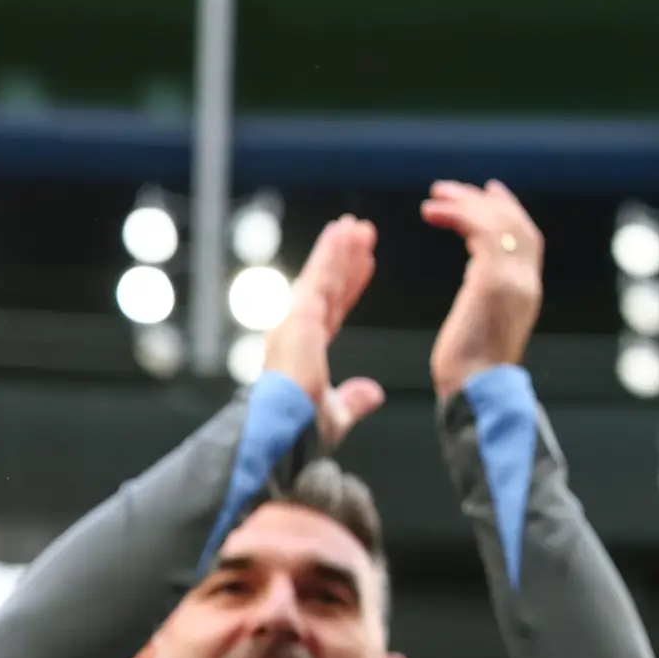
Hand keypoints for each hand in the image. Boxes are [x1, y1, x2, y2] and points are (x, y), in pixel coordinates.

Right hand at [264, 216, 388, 448]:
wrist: (284, 432)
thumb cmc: (300, 431)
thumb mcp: (337, 415)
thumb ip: (354, 401)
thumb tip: (373, 393)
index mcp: (305, 351)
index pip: (334, 311)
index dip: (350, 287)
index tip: (365, 266)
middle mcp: (296, 332)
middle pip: (329, 288)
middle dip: (346, 260)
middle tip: (363, 233)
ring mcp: (294, 322)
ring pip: (323, 277)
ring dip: (339, 249)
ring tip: (357, 225)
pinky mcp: (298, 317)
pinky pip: (320, 278)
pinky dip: (331, 254)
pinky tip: (343, 232)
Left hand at [421, 179, 543, 398]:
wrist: (476, 392)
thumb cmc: (468, 375)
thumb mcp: (484, 329)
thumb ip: (486, 302)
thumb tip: (478, 291)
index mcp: (527, 292)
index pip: (528, 239)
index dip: (509, 211)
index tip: (489, 191)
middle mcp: (526, 281)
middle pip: (517, 224)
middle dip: (485, 200)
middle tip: (450, 188)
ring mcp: (514, 280)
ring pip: (500, 223)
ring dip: (466, 204)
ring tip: (436, 197)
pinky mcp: (493, 282)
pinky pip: (482, 233)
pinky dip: (459, 216)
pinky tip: (434, 214)